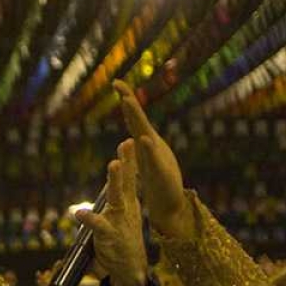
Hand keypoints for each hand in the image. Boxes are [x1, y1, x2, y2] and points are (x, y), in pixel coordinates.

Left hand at [75, 140, 148, 285]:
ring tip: (114, 165)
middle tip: (128, 143)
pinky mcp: (109, 236)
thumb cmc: (123, 239)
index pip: (128, 178)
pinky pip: (97, 225)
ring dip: (115, 181)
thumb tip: (107, 183)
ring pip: (116, 198)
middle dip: (126, 162)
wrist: (130, 269)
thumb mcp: (121, 215)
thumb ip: (113, 198)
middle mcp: (125, 209)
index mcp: (128, 203)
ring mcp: (118, 221)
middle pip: (125, 182)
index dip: (129, 160)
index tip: (129, 141)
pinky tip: (79, 213)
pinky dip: (88, 219)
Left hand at [113, 80, 191, 237]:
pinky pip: (153, 160)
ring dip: (136, 118)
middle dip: (129, 101)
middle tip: (118, 84)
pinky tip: (143, 138)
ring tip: (127, 102)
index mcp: (145, 143)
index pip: (134, 118)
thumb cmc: (159, 182)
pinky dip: (148, 149)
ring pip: (145, 134)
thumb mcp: (145, 161)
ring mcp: (157, 158)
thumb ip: (138, 148)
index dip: (126, 100)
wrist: (170, 204)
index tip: (115, 81)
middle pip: (138, 120)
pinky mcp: (161, 173)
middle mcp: (151, 146)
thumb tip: (132, 136)